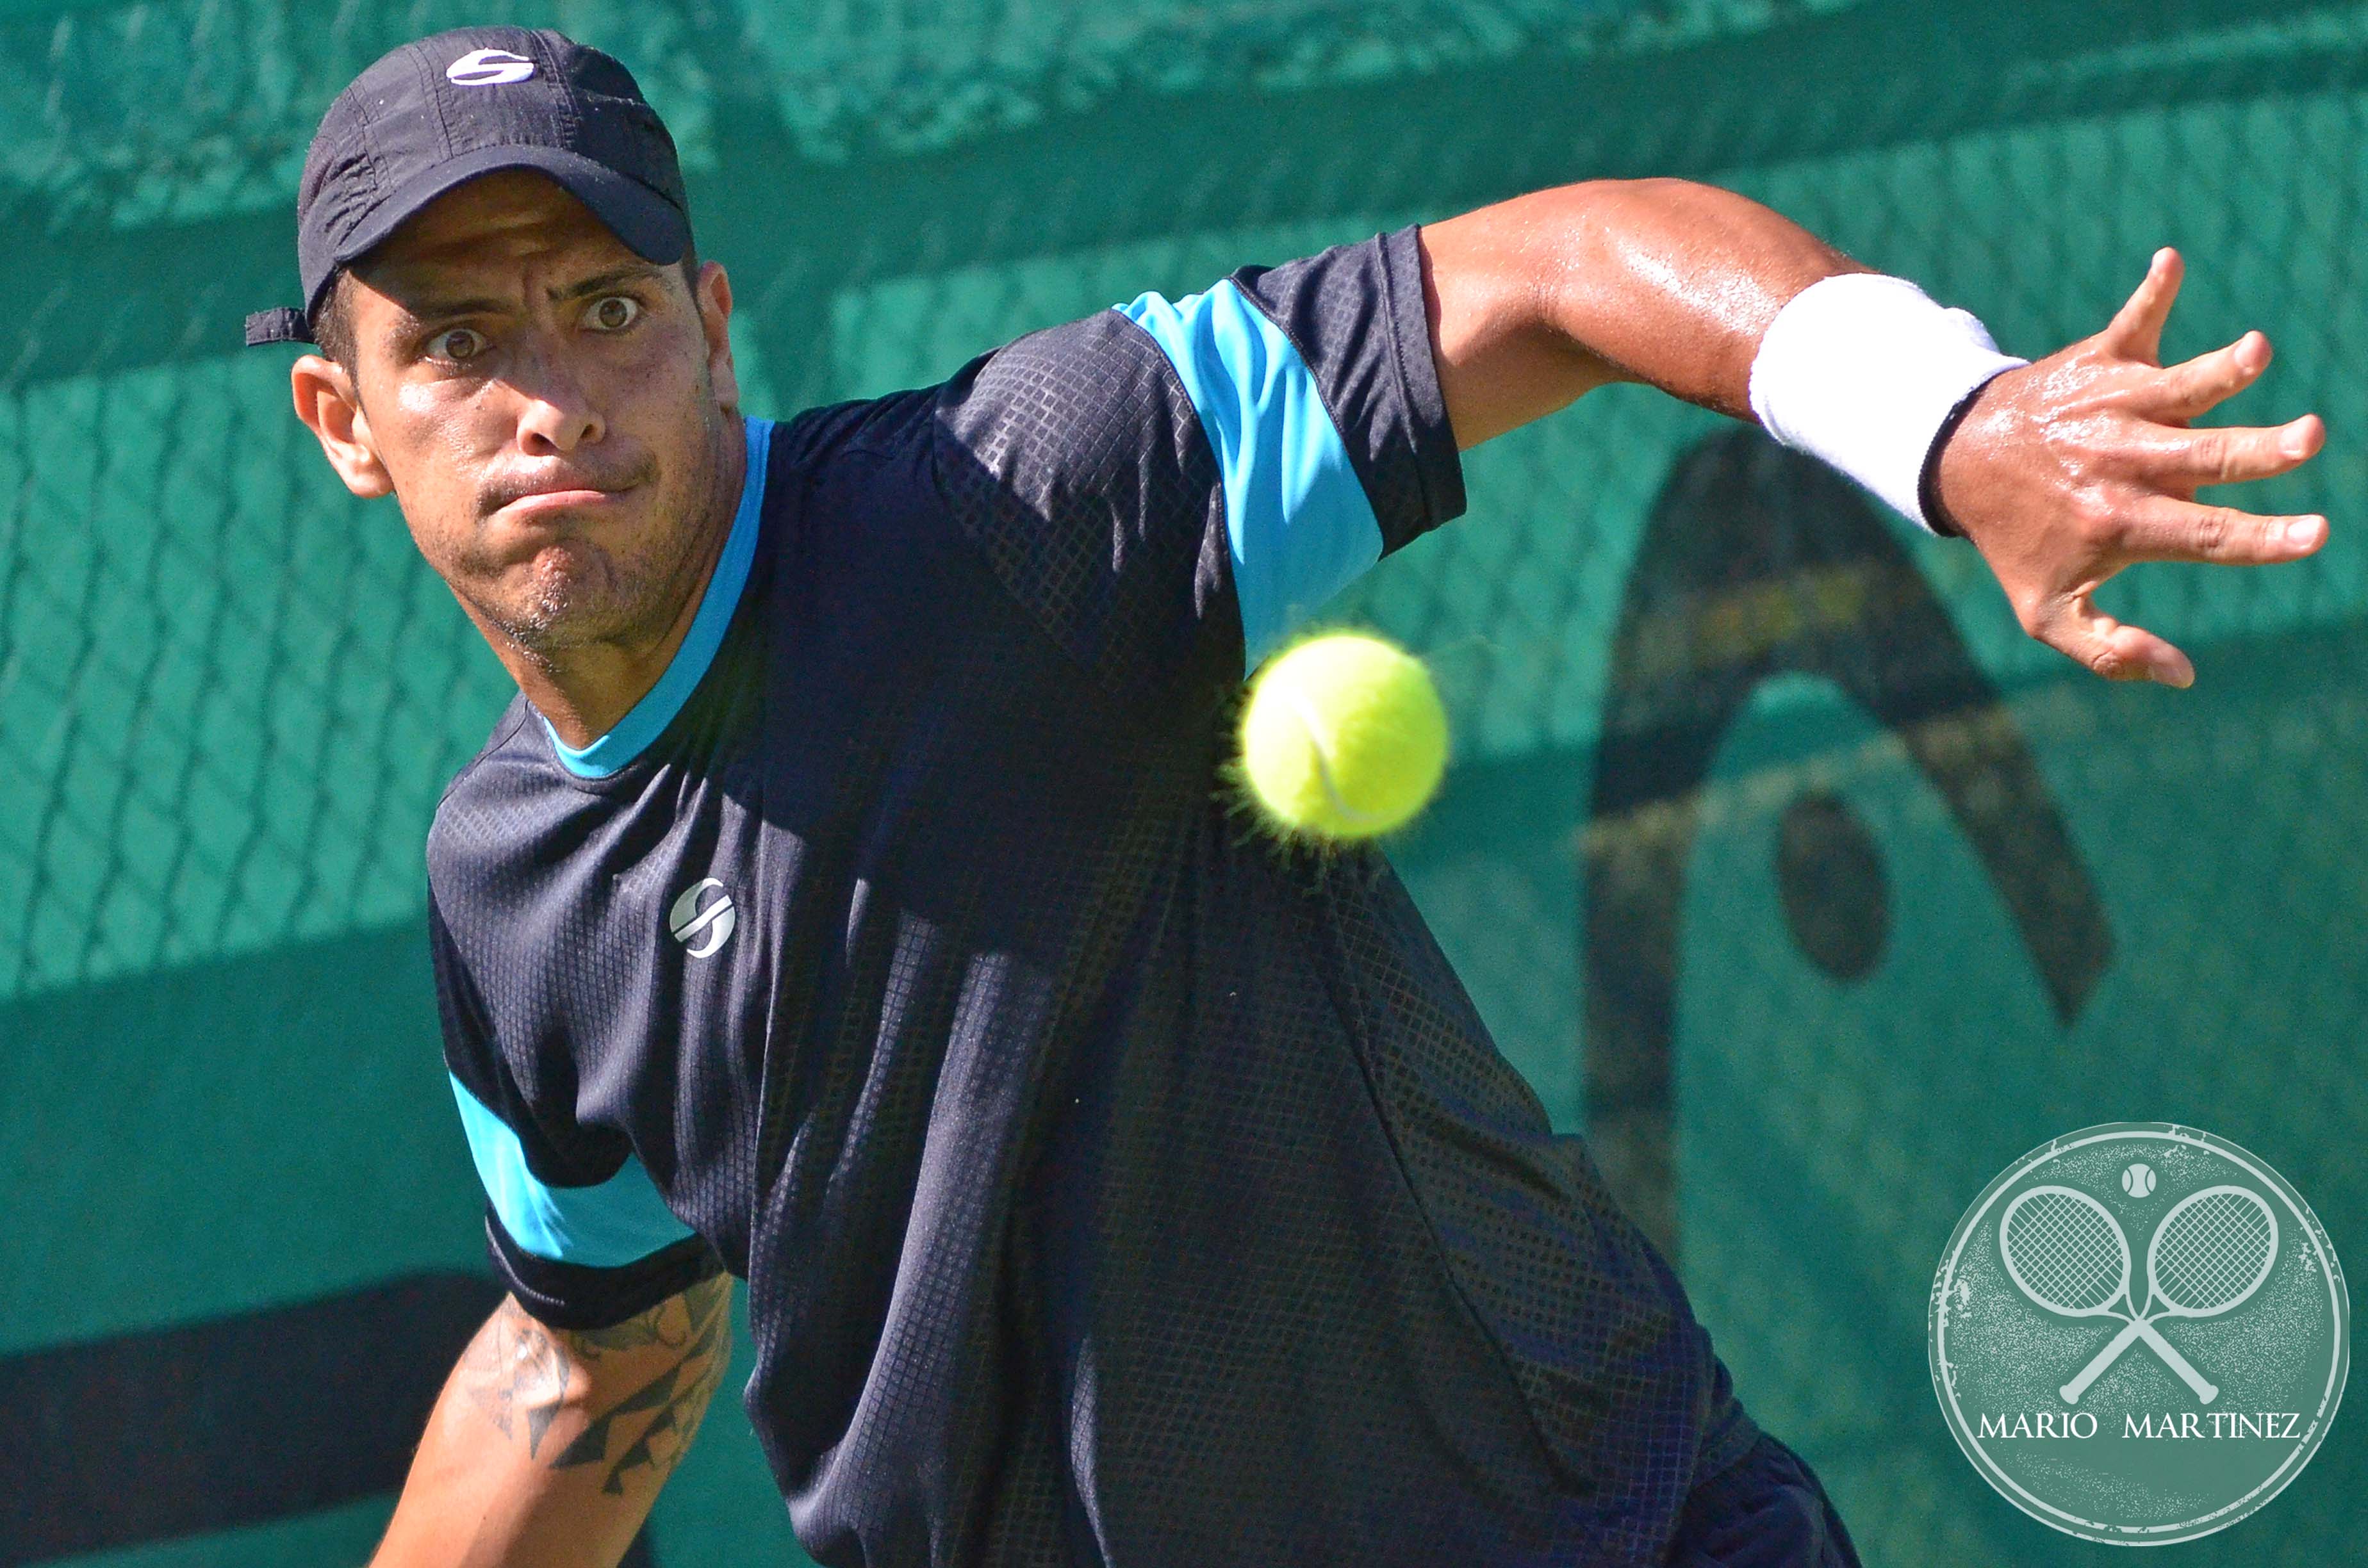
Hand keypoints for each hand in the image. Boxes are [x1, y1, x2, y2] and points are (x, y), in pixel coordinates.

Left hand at [1931, 247, 2326, 687]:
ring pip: (2178, 387)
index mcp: (2121, 522)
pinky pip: (2131, 320)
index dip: (2262, 539)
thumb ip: (2111, 650)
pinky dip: (2151, 291)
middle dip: (2260, 450)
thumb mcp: (2047, 612)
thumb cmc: (2019, 540)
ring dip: (2217, 368)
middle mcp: (2122, 461)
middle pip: (2207, 457)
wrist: (1960, 462)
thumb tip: (2186, 676)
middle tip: (2310, 437)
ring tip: (2255, 352)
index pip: (2205, 536)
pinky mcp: (2100, 359)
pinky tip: (2168, 260)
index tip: (2315, 535)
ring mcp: (2113, 405)